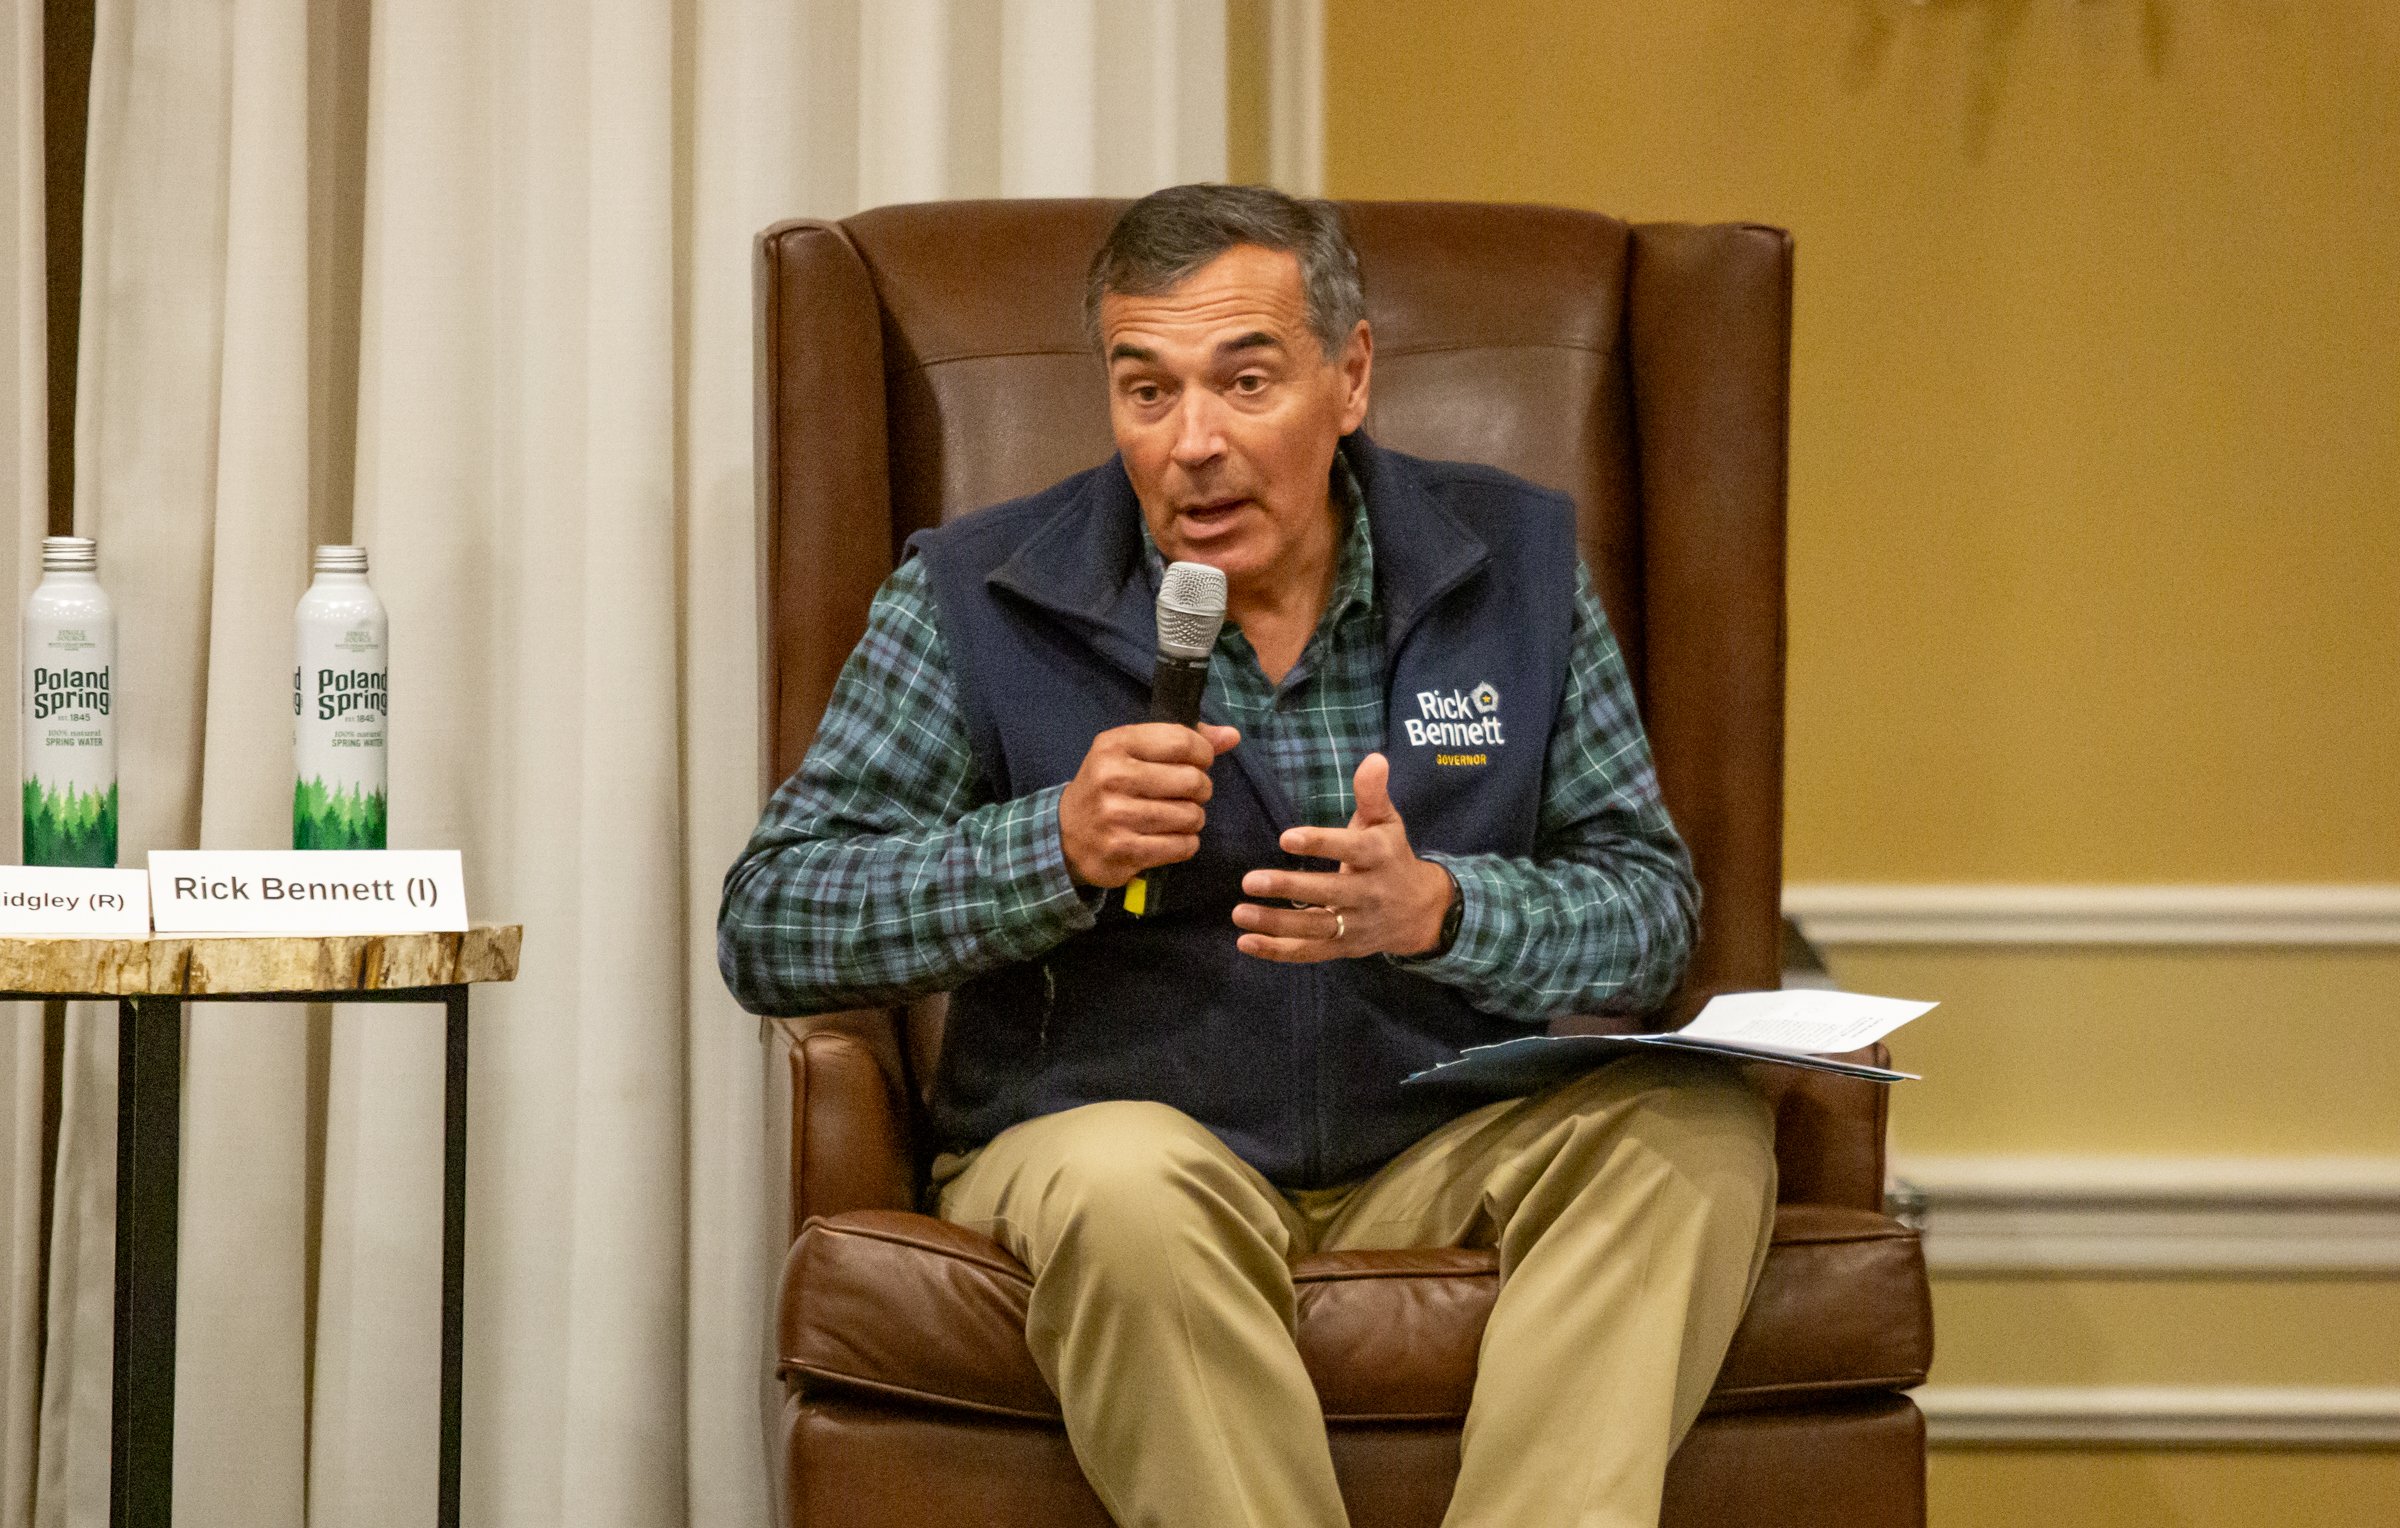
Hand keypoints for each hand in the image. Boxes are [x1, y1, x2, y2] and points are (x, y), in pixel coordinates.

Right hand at [1059, 722, 1240, 887]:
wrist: (1065, 833)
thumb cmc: (1109, 786)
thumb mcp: (1133, 752)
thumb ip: (1184, 740)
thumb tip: (1232, 736)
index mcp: (1115, 744)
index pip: (1182, 741)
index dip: (1203, 753)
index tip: (1199, 763)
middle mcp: (1112, 778)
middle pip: (1191, 780)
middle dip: (1201, 789)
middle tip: (1190, 795)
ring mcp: (1116, 817)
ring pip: (1190, 816)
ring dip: (1194, 818)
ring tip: (1179, 817)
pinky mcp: (1123, 851)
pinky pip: (1181, 846)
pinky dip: (1186, 843)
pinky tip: (1172, 838)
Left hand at [1232, 752, 1454, 961]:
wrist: (1421, 911)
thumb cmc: (1391, 856)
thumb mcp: (1387, 822)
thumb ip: (1373, 793)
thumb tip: (1374, 758)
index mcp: (1380, 856)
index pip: (1351, 849)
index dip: (1320, 844)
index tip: (1286, 838)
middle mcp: (1371, 893)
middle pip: (1329, 892)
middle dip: (1289, 888)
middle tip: (1249, 880)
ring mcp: (1357, 924)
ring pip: (1315, 928)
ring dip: (1275, 923)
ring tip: (1239, 913)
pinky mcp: (1344, 947)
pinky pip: (1309, 952)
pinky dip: (1277, 951)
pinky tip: (1246, 942)